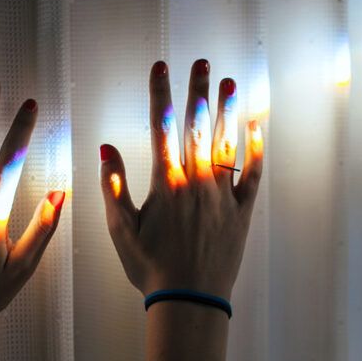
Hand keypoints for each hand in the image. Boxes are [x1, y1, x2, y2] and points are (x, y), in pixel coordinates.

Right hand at [99, 59, 262, 299]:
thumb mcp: (120, 229)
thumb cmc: (150, 266)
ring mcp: (222, 195)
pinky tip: (256, 126)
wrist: (190, 299)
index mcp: (165, 184)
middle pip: (196, 127)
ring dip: (227, 111)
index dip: (160, 94)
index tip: (160, 67)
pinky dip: (256, 150)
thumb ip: (113, 185)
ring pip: (225, 144)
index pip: (161, 127)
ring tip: (230, 83)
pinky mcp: (242, 211)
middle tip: (202, 62)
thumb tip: (105, 147)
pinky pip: (252, 174)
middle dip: (198, 91)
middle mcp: (196, 182)